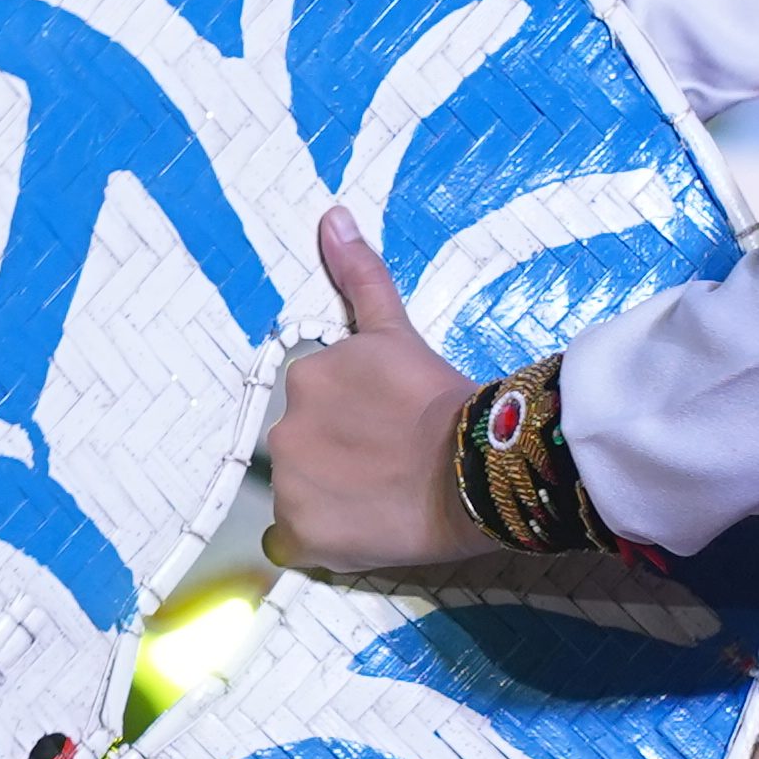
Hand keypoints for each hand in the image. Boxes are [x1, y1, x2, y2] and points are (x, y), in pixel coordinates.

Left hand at [263, 213, 479, 575]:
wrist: (476, 465)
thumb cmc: (443, 398)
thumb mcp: (396, 332)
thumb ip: (359, 276)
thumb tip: (331, 215)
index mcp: (303, 379)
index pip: (317, 411)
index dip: (356, 426)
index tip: (391, 433)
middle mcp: (282, 429)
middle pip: (306, 453)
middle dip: (343, 461)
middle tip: (394, 466)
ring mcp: (288, 484)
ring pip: (302, 496)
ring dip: (334, 500)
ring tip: (387, 498)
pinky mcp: (301, 533)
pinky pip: (295, 543)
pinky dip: (322, 541)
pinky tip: (359, 530)